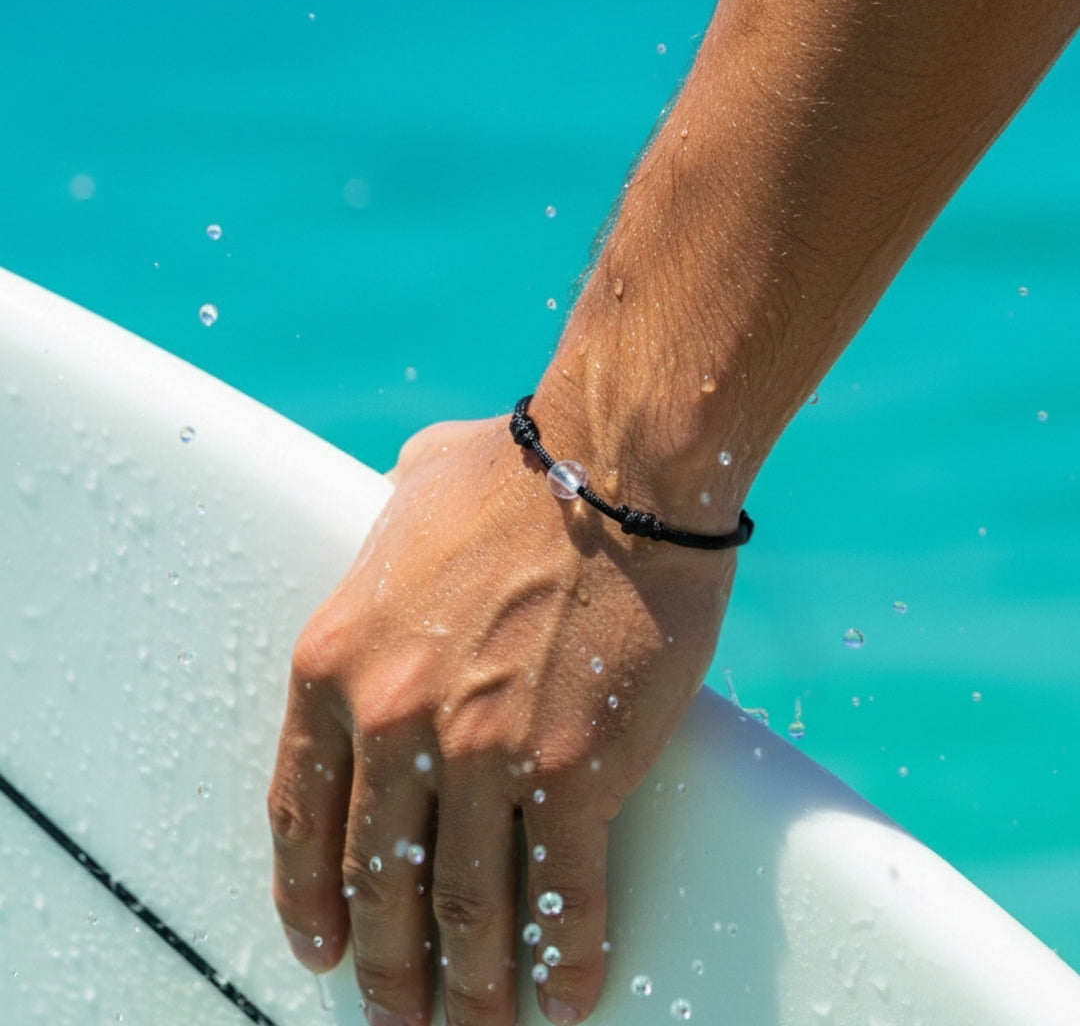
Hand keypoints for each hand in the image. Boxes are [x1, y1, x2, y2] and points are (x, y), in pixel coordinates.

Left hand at [267, 412, 734, 1025]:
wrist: (617, 462)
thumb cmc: (519, 470)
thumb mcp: (408, 491)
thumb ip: (382, 530)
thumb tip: (392, 510)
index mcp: (340, 663)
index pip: (301, 814)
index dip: (309, 896)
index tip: (322, 948)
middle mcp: (395, 721)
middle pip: (377, 882)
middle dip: (386, 966)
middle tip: (399, 1016)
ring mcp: (482, 754)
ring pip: (463, 907)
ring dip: (470, 987)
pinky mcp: (574, 771)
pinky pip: (565, 895)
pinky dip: (568, 959)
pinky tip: (570, 996)